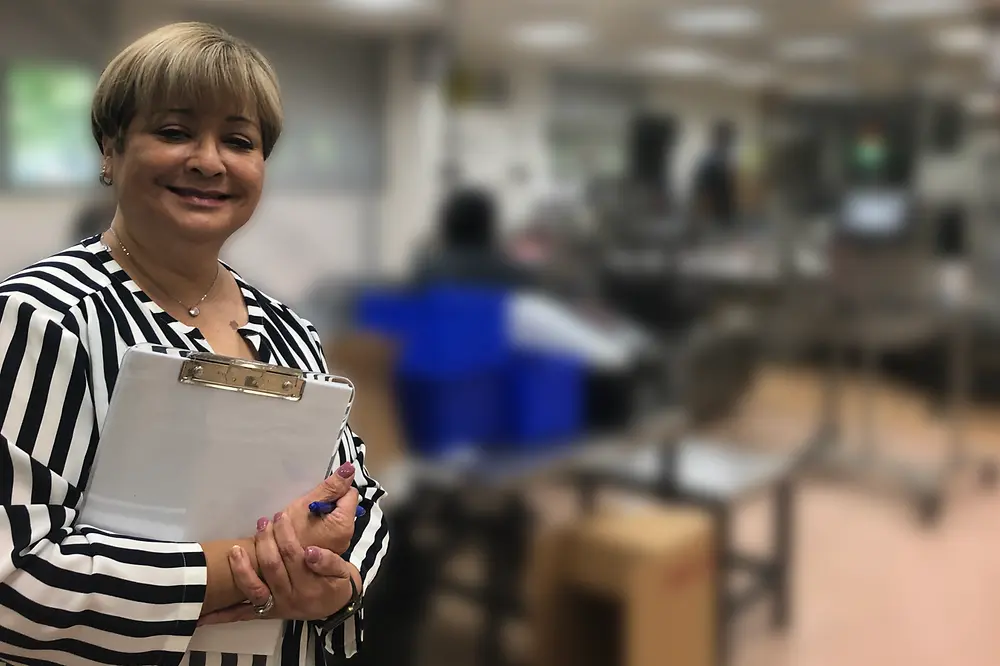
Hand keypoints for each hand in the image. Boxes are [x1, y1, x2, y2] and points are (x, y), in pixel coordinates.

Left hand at [199, 511, 355, 624]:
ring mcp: (275, 606)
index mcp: (310, 584)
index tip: (281, 516)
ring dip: (241, 568)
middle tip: (264, 521)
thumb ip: (329, 561)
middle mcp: (290, 597)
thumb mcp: (343, 571)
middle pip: (272, 566)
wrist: (334, 606)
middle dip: (265, 540)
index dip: (286, 534)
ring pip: (253, 588)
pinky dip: (221, 614)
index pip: (294, 554)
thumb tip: (310, 551)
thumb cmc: (336, 583)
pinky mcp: (264, 612)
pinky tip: (204, 611)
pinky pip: (240, 614)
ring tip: (235, 549)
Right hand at [287, 461, 360, 555]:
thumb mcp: (306, 504)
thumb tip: (350, 469)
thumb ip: (330, 487)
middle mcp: (346, 537)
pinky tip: (306, 524)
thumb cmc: (285, 533)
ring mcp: (338, 545)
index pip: (351, 494)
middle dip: (330, 500)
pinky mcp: (329, 549)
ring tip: (306, 514)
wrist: (269, 560)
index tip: (319, 492)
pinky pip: (330, 528)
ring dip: (324, 511)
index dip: (336, 489)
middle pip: (345, 506)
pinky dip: (320, 522)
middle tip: (310, 504)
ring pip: (337, 516)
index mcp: (344, 525)